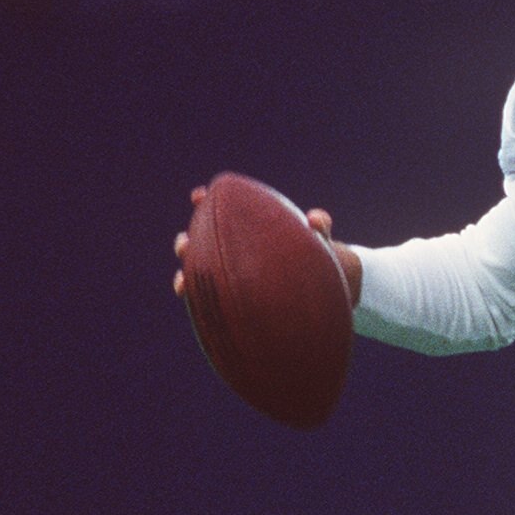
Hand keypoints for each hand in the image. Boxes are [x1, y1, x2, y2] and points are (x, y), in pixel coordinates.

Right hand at [173, 189, 361, 306]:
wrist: (333, 291)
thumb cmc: (319, 259)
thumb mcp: (320, 243)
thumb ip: (320, 228)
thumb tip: (315, 219)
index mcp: (250, 236)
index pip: (222, 218)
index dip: (206, 205)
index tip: (198, 196)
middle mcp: (236, 258)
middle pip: (202, 249)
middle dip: (186, 245)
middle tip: (183, 243)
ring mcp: (235, 282)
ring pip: (203, 281)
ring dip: (188, 280)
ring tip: (182, 283)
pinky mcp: (240, 308)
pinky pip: (219, 310)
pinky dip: (206, 310)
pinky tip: (202, 318)